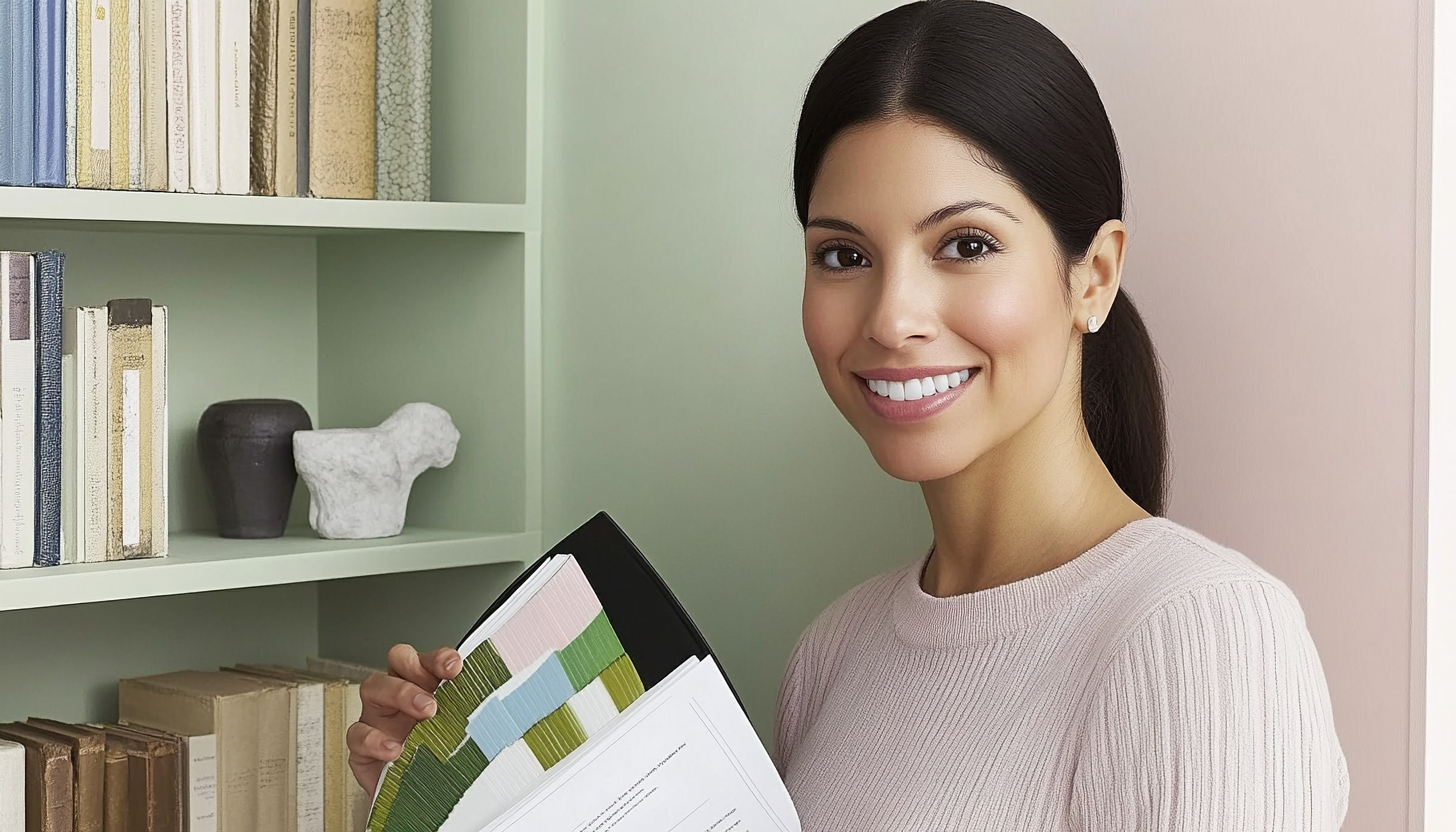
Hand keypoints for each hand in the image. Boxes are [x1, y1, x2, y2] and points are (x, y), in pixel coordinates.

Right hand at [347, 643, 462, 794]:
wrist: (419, 803)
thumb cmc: (440, 762)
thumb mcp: (458, 736)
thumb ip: (470, 716)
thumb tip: (500, 709)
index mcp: (427, 687)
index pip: (429, 659)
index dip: (439, 658)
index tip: (455, 667)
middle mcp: (401, 696)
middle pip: (398, 661)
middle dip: (415, 669)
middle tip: (435, 696)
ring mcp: (379, 718)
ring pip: (373, 687)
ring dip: (399, 694)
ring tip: (424, 714)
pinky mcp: (362, 747)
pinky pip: (358, 734)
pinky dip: (374, 739)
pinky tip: (394, 750)